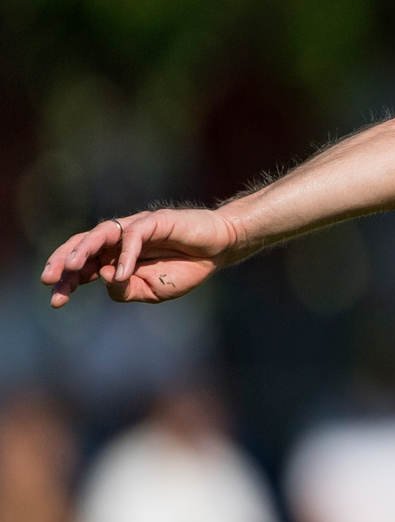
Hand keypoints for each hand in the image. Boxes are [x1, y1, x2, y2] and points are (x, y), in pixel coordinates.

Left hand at [41, 208, 242, 307]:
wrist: (217, 250)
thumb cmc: (185, 268)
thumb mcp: (152, 291)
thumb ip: (127, 290)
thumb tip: (107, 280)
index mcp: (114, 257)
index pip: (83, 266)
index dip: (67, 281)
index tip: (56, 300)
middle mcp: (118, 240)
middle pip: (82, 246)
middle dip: (64, 263)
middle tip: (49, 280)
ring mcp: (134, 228)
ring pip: (100, 234)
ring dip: (84, 250)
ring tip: (74, 268)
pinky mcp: (154, 221)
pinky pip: (134, 236)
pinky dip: (126, 255)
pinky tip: (122, 273)